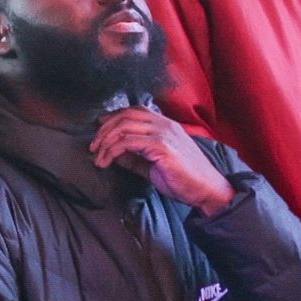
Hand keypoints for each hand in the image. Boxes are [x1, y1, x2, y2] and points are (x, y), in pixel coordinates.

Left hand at [90, 106, 235, 212]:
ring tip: (98, 157)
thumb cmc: (185, 179)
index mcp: (166, 125)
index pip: (134, 111)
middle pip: (125, 116)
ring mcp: (163, 134)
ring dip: (105, 142)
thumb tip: (114, 155)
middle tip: (94, 147)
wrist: (206, 190)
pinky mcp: (161, 147)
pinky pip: (128, 143)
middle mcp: (164, 124)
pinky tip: (107, 162)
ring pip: (123, 127)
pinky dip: (112, 151)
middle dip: (104, 130)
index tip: (100, 131)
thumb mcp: (154, 166)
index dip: (113, 117)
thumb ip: (135, 158)